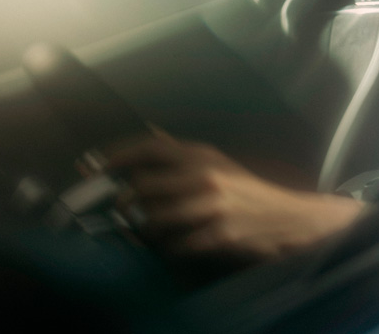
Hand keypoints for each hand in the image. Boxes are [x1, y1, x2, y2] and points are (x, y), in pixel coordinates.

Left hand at [106, 127, 363, 268]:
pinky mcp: (218, 235)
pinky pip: (175, 247)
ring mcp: (211, 206)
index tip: (90, 165)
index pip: (149, 148)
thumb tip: (148, 129)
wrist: (288, 218)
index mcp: (202, 154)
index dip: (116, 156)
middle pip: (142, 188)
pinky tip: (177, 245)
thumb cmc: (245, 190)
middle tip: (121, 213)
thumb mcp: (216, 161)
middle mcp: (204, 175)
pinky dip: (170, 249)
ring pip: (154, 221)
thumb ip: (180, 150)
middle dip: (125, 204)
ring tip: (151, 232)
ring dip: (146, 231)